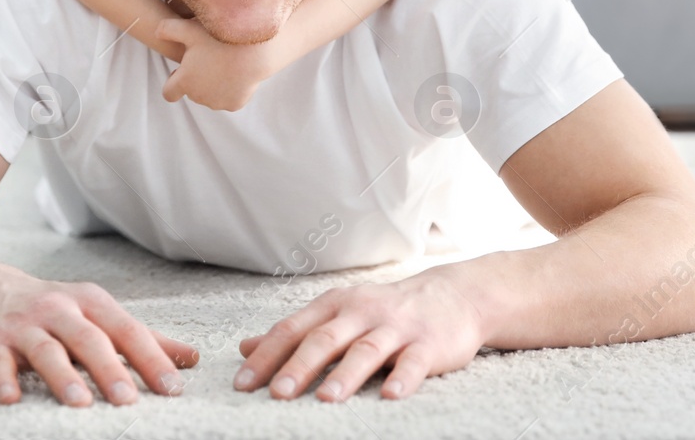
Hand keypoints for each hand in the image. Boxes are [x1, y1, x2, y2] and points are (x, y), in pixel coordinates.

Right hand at [0, 262, 198, 406]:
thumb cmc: (53, 310)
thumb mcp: (97, 314)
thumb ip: (142, 338)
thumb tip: (190, 357)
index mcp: (90, 303)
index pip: (127, 330)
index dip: (151, 359)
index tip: (173, 388)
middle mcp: (59, 309)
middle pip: (88, 338)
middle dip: (109, 369)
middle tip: (128, 400)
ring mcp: (23, 325)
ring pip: (46, 349)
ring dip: (62, 376)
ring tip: (79, 403)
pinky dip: (3, 379)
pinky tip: (11, 399)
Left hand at [155, 17, 282, 111]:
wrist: (254, 49)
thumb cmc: (219, 37)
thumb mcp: (189, 28)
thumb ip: (168, 29)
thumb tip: (156, 32)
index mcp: (184, 82)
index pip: (169, 93)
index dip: (173, 82)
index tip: (181, 70)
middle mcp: (198, 97)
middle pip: (192, 92)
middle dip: (195, 80)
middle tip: (207, 60)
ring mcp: (217, 102)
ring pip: (210, 97)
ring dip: (212, 86)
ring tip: (222, 64)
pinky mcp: (235, 104)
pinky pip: (228, 99)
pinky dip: (230, 90)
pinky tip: (235, 73)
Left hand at [233, 268, 486, 400]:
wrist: (452, 296)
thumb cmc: (385, 311)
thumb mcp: (338, 313)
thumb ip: (295, 332)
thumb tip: (245, 347)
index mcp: (335, 305)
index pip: (293, 330)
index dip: (266, 356)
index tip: (242, 384)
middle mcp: (362, 312)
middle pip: (326, 339)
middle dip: (300, 366)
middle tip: (277, 393)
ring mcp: (397, 327)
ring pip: (367, 350)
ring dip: (346, 375)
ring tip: (326, 399)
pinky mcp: (429, 344)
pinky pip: (414, 363)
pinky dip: (402, 379)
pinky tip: (391, 396)